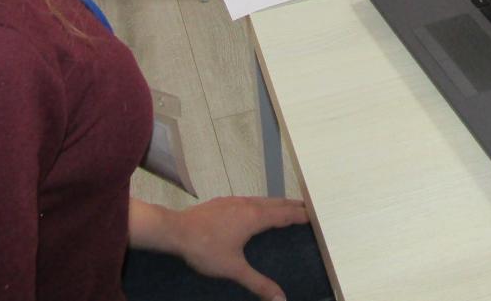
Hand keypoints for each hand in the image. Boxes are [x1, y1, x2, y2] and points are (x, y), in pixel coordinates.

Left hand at [166, 196, 309, 300]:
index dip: (301, 215)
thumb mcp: (234, 269)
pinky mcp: (223, 202)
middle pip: (277, 203)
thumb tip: (281, 299)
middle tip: (308, 209)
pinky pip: (251, 200)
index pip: (285, 214)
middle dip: (293, 206)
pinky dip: (262, 204)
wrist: (175, 230)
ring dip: (278, 204)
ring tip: (286, 209)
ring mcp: (234, 201)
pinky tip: (256, 211)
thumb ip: (258, 283)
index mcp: (255, 217)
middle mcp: (248, 204)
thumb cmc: (205, 248)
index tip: (315, 216)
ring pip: (263, 199)